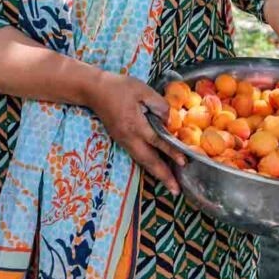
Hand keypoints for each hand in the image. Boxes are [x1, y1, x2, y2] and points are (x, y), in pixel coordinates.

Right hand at [86, 70, 186, 195]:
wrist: (95, 90)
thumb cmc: (119, 87)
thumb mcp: (142, 90)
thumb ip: (159, 104)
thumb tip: (171, 120)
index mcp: (135, 124)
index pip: (157, 140)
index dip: (171, 151)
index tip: (183, 161)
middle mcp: (129, 137)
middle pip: (148, 160)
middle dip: (163, 175)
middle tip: (176, 190)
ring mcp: (124, 140)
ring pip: (142, 161)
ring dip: (156, 173)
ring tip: (170, 184)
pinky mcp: (121, 139)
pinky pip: (137, 156)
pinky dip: (148, 164)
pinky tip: (156, 168)